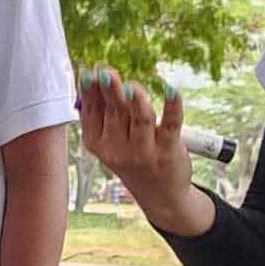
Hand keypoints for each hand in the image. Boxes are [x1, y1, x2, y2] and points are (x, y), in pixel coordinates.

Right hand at [76, 68, 209, 234]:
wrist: (160, 195)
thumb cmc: (134, 159)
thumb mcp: (110, 141)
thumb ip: (102, 112)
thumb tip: (93, 76)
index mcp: (99, 144)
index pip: (92, 112)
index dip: (91, 90)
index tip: (92, 70)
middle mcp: (119, 150)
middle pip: (115, 112)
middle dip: (110, 90)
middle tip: (106, 72)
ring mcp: (145, 152)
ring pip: (141, 119)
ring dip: (136, 100)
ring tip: (132, 87)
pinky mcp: (169, 151)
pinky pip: (171, 124)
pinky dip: (173, 106)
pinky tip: (172, 90)